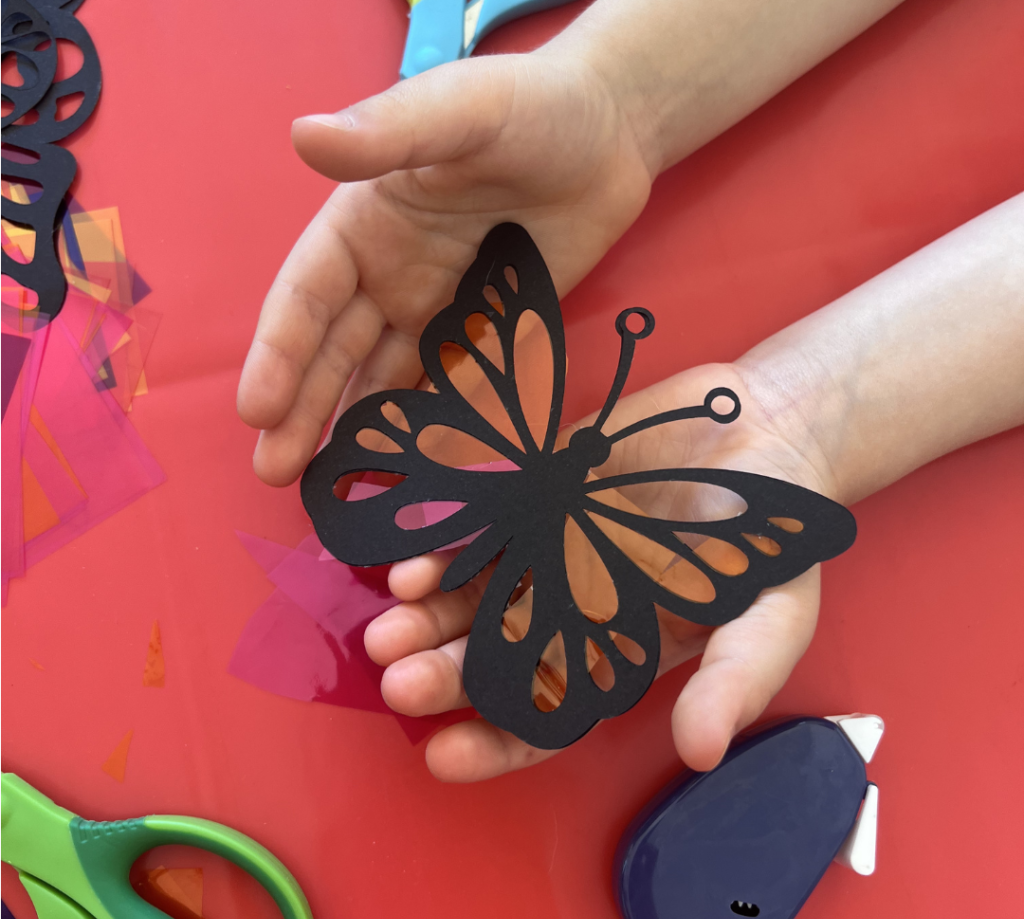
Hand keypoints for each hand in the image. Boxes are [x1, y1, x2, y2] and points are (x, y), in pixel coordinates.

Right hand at [237, 52, 653, 484]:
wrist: (610, 138)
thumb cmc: (529, 107)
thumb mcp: (459, 110)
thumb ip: (390, 133)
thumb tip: (306, 136)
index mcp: (363, 227)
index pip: (306, 298)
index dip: (279, 354)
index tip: (257, 410)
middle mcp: (389, 278)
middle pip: (336, 355)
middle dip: (303, 413)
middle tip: (275, 474)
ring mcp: (437, 312)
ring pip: (386, 382)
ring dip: (358, 433)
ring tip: (333, 487)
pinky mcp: (486, 335)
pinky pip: (455, 390)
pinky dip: (435, 430)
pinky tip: (417, 473)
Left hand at [364, 362, 835, 781]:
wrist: (763, 434)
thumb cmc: (770, 538)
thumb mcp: (770, 616)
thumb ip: (734, 679)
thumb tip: (701, 751)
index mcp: (617, 656)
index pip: (548, 716)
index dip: (496, 742)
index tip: (444, 756)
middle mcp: (569, 611)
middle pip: (493, 656)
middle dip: (444, 675)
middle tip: (398, 683)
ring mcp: (545, 552)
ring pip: (472, 595)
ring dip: (427, 617)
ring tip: (385, 630)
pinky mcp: (533, 496)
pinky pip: (478, 525)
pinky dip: (443, 545)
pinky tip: (409, 562)